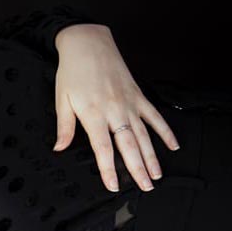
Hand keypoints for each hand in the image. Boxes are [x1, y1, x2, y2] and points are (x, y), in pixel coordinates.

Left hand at [52, 24, 179, 192]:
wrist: (88, 43)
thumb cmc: (72, 72)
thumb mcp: (61, 101)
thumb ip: (64, 127)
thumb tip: (59, 149)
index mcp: (93, 115)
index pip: (103, 149)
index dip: (109, 169)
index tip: (115, 186)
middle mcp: (114, 110)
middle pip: (129, 146)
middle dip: (137, 169)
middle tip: (146, 187)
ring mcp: (129, 102)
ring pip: (144, 134)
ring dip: (152, 156)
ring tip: (157, 175)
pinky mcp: (138, 94)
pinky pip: (154, 115)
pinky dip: (164, 131)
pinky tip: (172, 145)